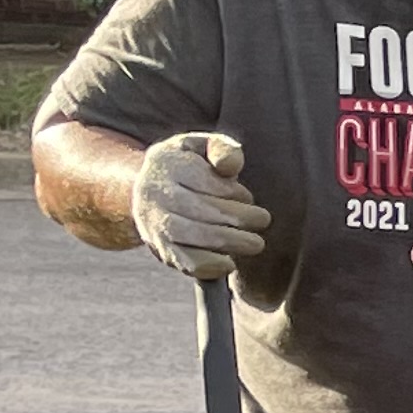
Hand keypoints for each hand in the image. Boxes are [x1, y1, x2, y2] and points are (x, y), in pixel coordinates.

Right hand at [130, 132, 268, 279]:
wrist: (150, 193)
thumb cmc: (189, 168)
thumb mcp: (203, 147)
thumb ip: (222, 148)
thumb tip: (230, 166)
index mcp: (164, 162)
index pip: (201, 179)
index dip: (230, 190)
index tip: (246, 196)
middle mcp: (153, 193)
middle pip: (198, 208)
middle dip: (236, 216)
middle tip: (262, 219)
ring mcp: (153, 223)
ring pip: (190, 234)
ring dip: (228, 241)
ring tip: (255, 243)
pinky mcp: (162, 249)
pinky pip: (183, 261)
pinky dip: (209, 265)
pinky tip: (229, 264)